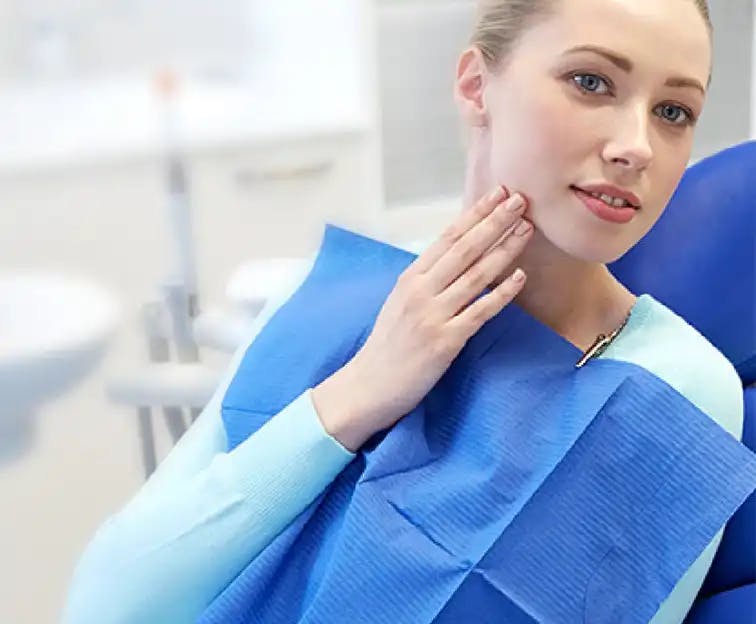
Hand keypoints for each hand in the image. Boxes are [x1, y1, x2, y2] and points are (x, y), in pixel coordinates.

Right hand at [312, 185, 533, 450]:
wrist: (368, 386)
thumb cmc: (387, 346)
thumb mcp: (400, 303)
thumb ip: (426, 281)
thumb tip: (456, 259)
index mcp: (409, 278)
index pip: (447, 238)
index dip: (475, 214)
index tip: (498, 193)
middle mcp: (420, 291)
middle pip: (464, 249)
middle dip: (494, 221)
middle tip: (519, 199)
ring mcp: (432, 315)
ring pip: (475, 275)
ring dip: (504, 249)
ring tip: (526, 228)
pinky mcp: (444, 341)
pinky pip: (479, 311)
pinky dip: (501, 292)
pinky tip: (520, 276)